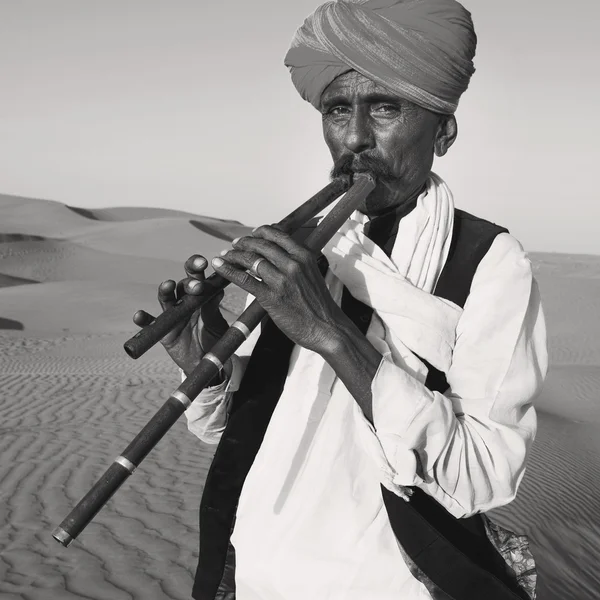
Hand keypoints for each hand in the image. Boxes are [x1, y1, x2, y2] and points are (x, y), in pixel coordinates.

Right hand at [133, 254, 228, 375]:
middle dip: (188, 282)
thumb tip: (216, 290)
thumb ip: (212, 309)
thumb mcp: (217, 325)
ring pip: (166, 299)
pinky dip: (143, 320)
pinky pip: (151, 324)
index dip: (197, 267)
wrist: (207, 363)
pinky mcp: (163, 332)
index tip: (203, 262)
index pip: (197, 277)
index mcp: (200, 296)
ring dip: (165, 291)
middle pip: (182, 285)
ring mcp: (172, 316)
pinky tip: (139, 316)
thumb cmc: (215, 340)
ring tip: (168, 285)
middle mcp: (184, 302)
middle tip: (197, 286)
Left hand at [211, 226, 343, 355]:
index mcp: (304, 256)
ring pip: (251, 259)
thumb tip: (278, 256)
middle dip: (244, 242)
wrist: (327, 328)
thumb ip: (296, 263)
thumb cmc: (319, 305)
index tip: (251, 235)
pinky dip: (228, 270)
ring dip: (233, 255)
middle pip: (261, 245)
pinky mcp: (271, 297)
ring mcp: (281, 280)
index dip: (260, 232)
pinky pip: (244, 279)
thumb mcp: (312, 274)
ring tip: (224, 255)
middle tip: (234, 245)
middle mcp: (293, 264)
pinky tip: (219, 265)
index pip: (277, 235)